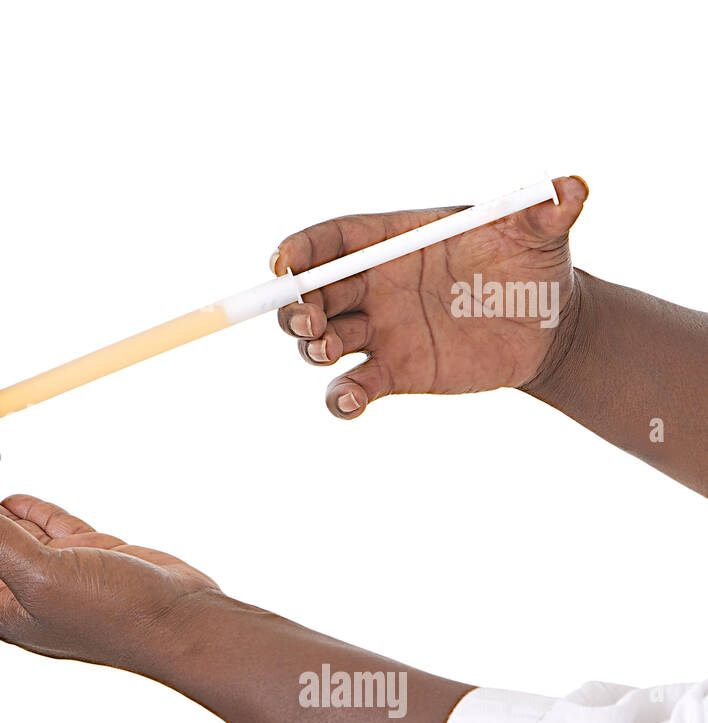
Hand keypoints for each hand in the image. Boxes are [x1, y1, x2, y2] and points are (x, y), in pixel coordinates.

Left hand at [0, 494, 222, 670]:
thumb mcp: (39, 572)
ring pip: (12, 535)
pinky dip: (31, 512)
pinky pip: (49, 529)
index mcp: (3, 605)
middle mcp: (25, 592)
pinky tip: (14, 496)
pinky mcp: (89, 557)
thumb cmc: (111, 610)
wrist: (180, 621)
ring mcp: (58, 575)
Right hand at [272, 175, 588, 417]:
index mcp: (392, 241)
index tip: (283, 263)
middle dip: (294, 306)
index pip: (330, 241)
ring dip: (312, 346)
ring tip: (331, 349)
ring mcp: (379, 332)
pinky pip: (351, 389)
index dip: (300, 250)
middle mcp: (374, 286)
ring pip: (319, 340)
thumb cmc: (536, 266)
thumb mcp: (543, 232)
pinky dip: (340, 400)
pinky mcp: (394, 373)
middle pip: (310, 293)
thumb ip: (549, 209)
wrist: (550, 326)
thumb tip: (573, 188)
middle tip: (307, 319)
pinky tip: (350, 401)